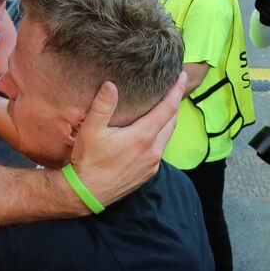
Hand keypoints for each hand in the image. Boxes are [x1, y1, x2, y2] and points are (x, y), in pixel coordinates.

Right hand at [69, 73, 184, 209]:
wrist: (87, 194)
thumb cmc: (88, 161)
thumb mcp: (91, 130)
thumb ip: (103, 106)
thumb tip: (111, 85)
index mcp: (143, 136)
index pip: (168, 108)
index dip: (177, 90)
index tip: (182, 77)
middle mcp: (153, 150)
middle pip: (172, 122)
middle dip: (175, 103)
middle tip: (175, 88)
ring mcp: (152, 163)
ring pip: (167, 136)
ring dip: (168, 121)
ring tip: (166, 108)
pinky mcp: (148, 173)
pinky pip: (160, 150)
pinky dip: (161, 136)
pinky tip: (152, 133)